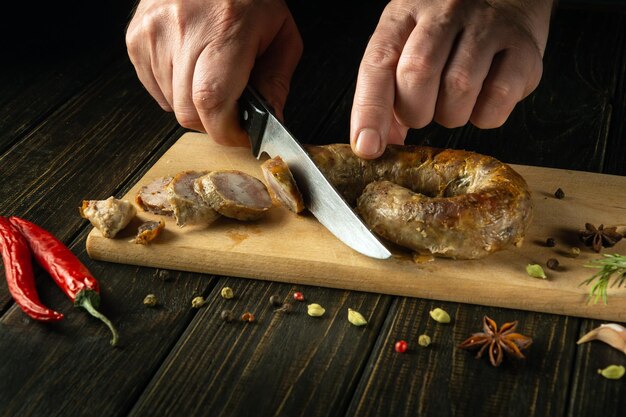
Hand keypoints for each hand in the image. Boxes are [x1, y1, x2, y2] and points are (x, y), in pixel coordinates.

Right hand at [126, 0, 302, 145]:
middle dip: (213, 122)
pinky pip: (155, 90)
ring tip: (210, 76)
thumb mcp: (280, 34)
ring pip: (172, 105)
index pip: (212, 101)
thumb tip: (269, 120)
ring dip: (194, 105)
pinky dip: (175, 91)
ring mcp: (153, 33)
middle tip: (231, 107)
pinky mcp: (136, 38)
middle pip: (188, 112)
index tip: (240, 134)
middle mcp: (183, 29)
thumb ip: (277, 82)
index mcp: (225, 28)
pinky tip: (191, 68)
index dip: (225, 130)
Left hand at [350, 0, 553, 158]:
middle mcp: (444, 13)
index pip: (378, 63)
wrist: (507, 2)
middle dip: (414, 111)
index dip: (370, 110)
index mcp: (404, 14)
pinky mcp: (522, 47)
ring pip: (459, 86)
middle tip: (420, 114)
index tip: (368, 147)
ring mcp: (486, 25)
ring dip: (450, 115)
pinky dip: (485, 116)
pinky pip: (498, 98)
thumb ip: (386, 95)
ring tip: (452, 104)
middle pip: (418, 71)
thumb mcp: (406, 51)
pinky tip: (481, 102)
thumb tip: (374, 145)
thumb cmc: (446, 38)